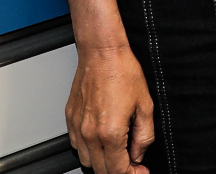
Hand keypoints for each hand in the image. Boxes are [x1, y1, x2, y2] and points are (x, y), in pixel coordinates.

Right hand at [66, 45, 155, 173]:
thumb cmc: (123, 72)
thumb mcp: (145, 105)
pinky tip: (102, 140)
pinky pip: (77, 145)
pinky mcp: (70, 119)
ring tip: (118, 151)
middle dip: (118, 171)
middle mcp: (90, 133)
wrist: (102, 53)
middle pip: (101, 170)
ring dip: (103, 162)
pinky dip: (90, 149)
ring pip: (87, 161)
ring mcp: (77, 127)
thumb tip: (140, 153)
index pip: (118, 170)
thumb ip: (144, 135)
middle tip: (132, 164)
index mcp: (110, 132)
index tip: (140, 172)